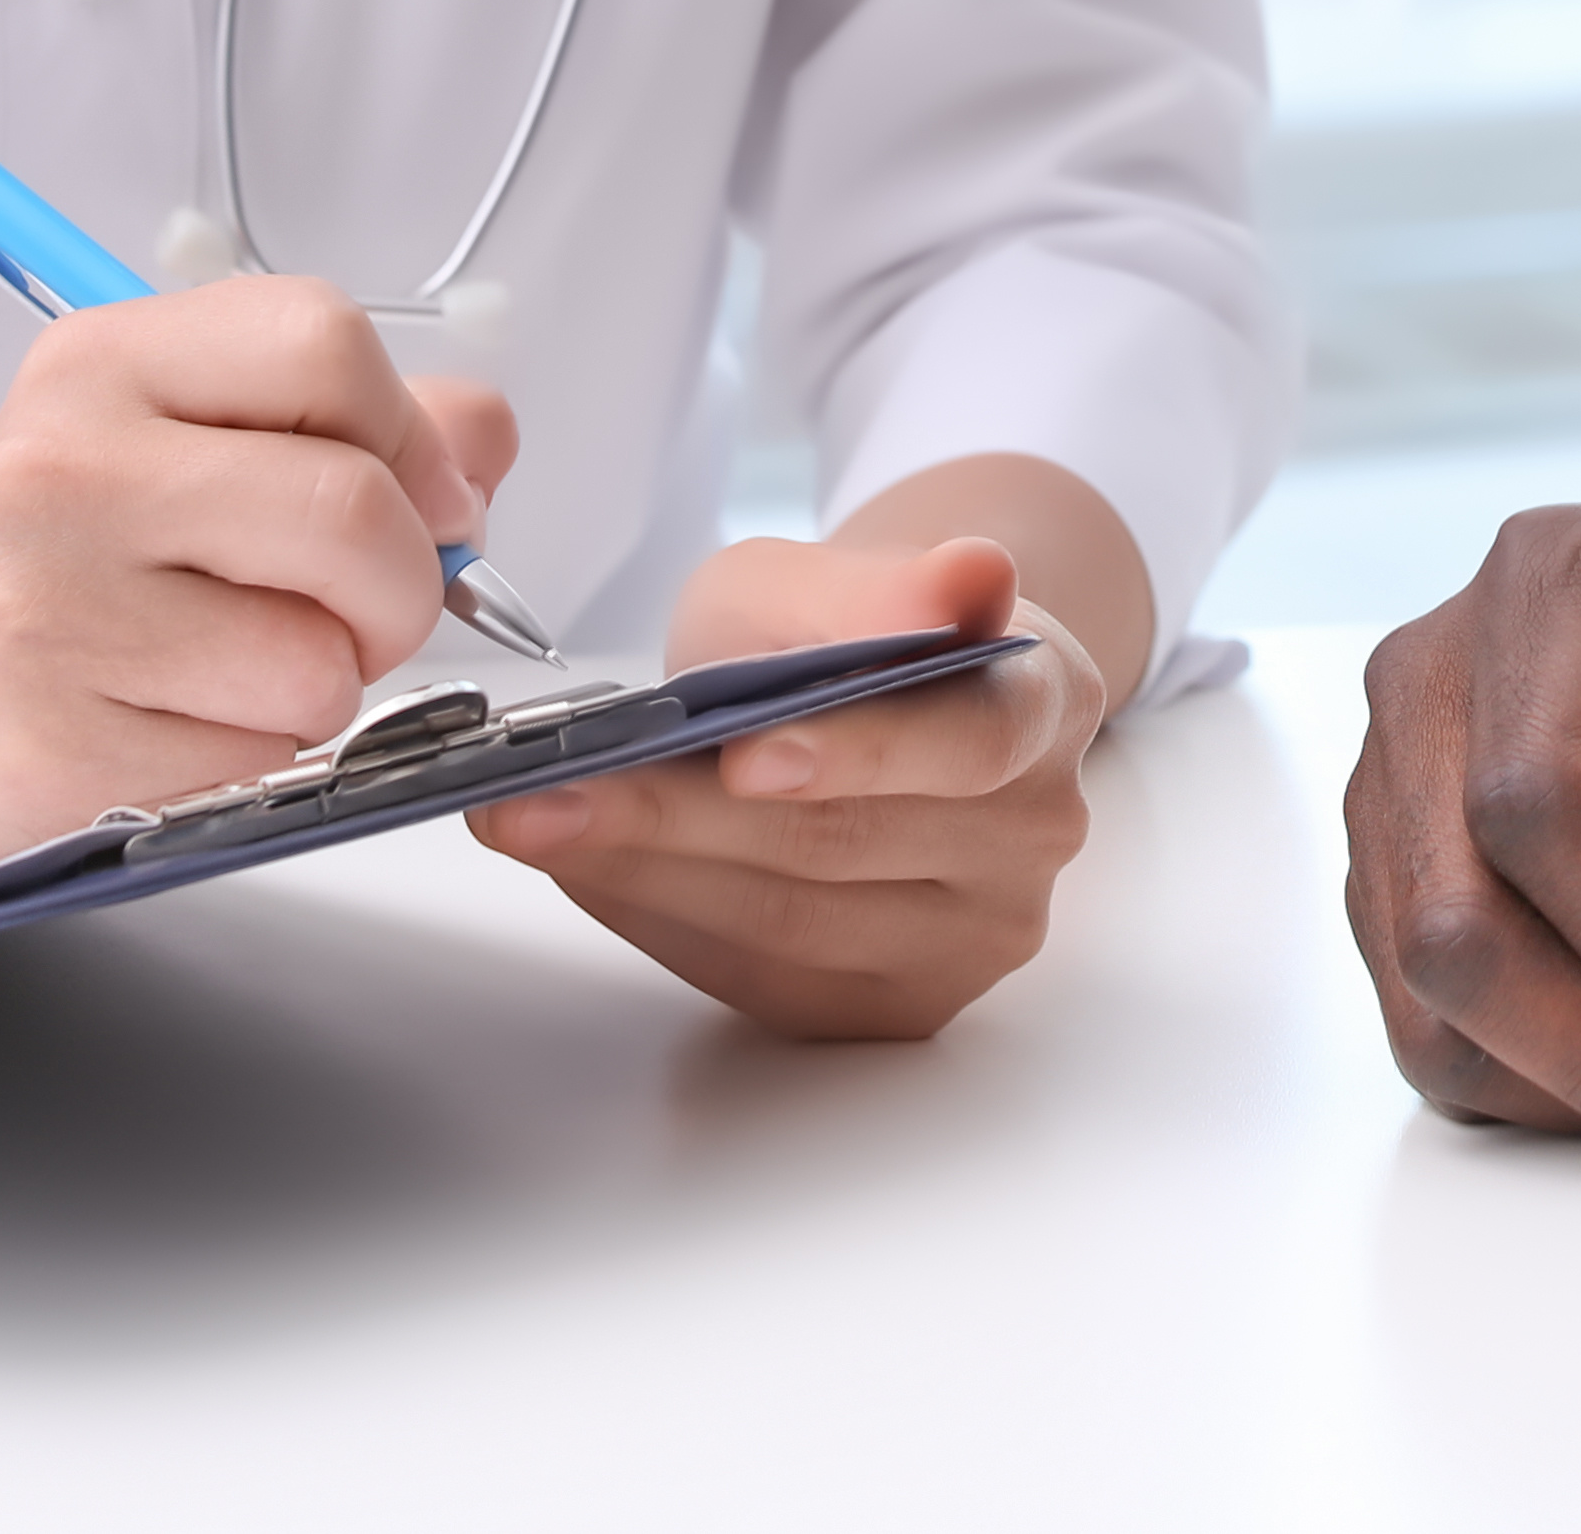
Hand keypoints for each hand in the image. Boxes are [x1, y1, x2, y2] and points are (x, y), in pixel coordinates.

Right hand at [0, 275, 516, 864]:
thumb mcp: (199, 432)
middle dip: (401, 584)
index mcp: (106, 361)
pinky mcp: (46, 750)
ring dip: (321, 683)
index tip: (423, 493)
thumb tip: (480, 447)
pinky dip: (253, 756)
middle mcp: (61, 471)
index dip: (412, 434)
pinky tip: (173, 721)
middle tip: (362, 606)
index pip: (325, 342)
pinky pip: (256, 763)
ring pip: (317, 662)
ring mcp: (42, 615)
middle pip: (349, 512)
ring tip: (232, 662)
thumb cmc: (77, 552)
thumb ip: (369, 418)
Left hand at [470, 530, 1107, 1035]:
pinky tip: (593, 866)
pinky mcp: (900, 1004)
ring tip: (533, 825)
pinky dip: (662, 919)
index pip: (967, 741)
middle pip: (845, 844)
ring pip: (792, 921)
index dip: (854, 752)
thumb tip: (972, 578)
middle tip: (541, 795)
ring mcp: (976, 936)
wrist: (865, 707)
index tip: (743, 755)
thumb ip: (880, 589)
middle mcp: (1037, 834)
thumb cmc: (844, 634)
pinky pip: (764, 976)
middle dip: (677, 818)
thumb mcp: (830, 577)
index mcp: (1047, 705)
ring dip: (645, 873)